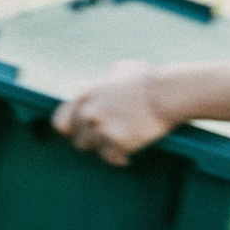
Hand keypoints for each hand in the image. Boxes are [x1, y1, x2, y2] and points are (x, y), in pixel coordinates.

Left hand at [52, 61, 176, 164]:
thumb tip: (89, 85)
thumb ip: (99, 82)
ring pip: (94, 149)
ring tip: (118, 147)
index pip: (61, 121)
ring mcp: (102, 129)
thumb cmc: (148, 78)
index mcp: (85, 95)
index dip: (71, 128)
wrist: (169, 93)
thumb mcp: (118, 70)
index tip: (81, 132)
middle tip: (106, 140)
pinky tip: (128, 156)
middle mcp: (89, 113)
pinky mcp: (118, 143)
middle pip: (78, 139)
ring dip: (105, 149)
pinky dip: (120, 158)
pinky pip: (112, 158)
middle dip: (91, 140)